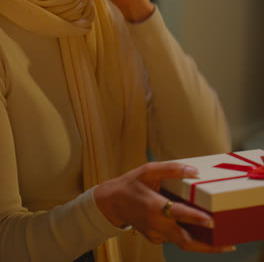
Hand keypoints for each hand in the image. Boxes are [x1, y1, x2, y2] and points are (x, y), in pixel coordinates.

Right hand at [94, 162, 235, 252]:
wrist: (112, 203)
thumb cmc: (131, 184)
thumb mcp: (148, 170)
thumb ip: (171, 169)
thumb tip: (194, 170)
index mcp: (153, 206)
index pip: (177, 214)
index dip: (194, 218)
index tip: (211, 221)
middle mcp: (156, 224)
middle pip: (184, 241)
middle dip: (207, 246)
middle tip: (227, 245)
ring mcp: (156, 234)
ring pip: (182, 243)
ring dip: (202, 245)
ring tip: (223, 243)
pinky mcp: (156, 239)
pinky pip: (175, 238)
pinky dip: (190, 237)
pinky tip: (202, 232)